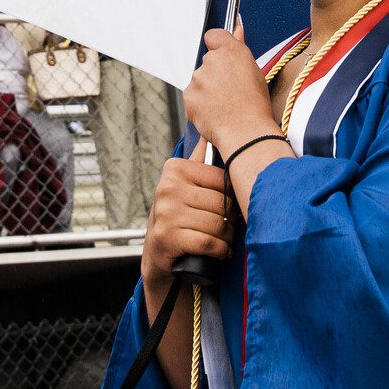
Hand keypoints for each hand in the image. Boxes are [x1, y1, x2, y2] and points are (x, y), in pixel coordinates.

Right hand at [141, 143, 232, 296]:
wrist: (157, 253)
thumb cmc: (178, 215)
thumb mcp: (184, 186)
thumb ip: (198, 161)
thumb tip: (206, 134)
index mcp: (175, 169)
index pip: (220, 178)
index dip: (231, 196)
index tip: (229, 206)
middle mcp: (167, 188)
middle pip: (221, 203)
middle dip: (231, 219)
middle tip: (230, 227)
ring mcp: (166, 213)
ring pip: (218, 224)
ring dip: (228, 237)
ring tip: (226, 239)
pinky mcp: (168, 238)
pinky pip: (209, 243)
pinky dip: (221, 250)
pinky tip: (222, 252)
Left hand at [183, 20, 277, 154]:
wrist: (245, 131)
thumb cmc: (255, 105)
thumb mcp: (255, 72)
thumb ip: (240, 50)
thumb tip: (237, 29)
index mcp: (231, 51)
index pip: (214, 35)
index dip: (217, 45)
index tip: (221, 55)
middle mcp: (212, 60)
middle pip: (208, 62)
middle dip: (215, 74)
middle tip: (229, 91)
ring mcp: (198, 78)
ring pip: (200, 81)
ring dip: (207, 90)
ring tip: (224, 105)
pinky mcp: (188, 95)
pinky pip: (192, 97)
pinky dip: (200, 104)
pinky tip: (214, 113)